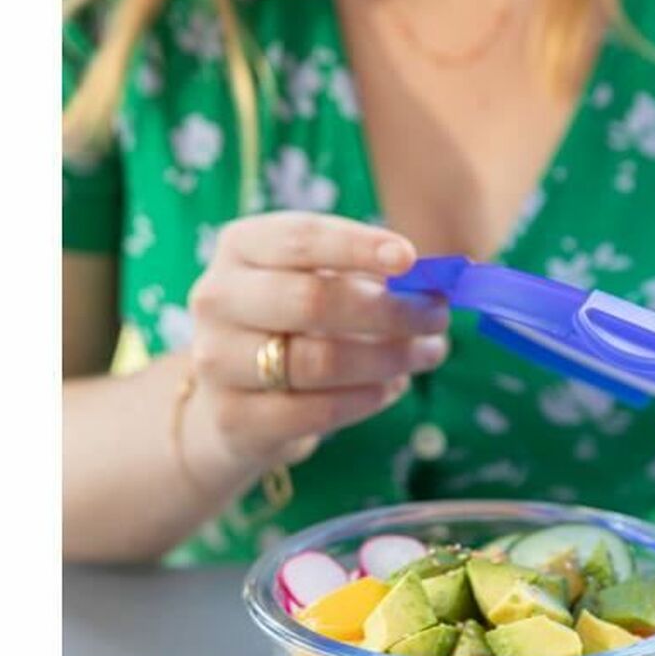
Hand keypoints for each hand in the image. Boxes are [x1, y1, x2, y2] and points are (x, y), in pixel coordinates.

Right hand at [185, 212, 448, 477]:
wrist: (229, 403)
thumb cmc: (291, 325)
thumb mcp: (319, 284)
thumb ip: (369, 276)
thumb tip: (434, 282)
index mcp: (241, 247)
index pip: (300, 238)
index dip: (357, 246)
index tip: (409, 258)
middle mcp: (218, 298)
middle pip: (313, 302)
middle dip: (389, 311)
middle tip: (437, 318)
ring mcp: (218, 361)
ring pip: (320, 361)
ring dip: (389, 359)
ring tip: (427, 354)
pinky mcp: (234, 417)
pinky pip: (316, 411)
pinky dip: (366, 399)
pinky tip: (391, 387)